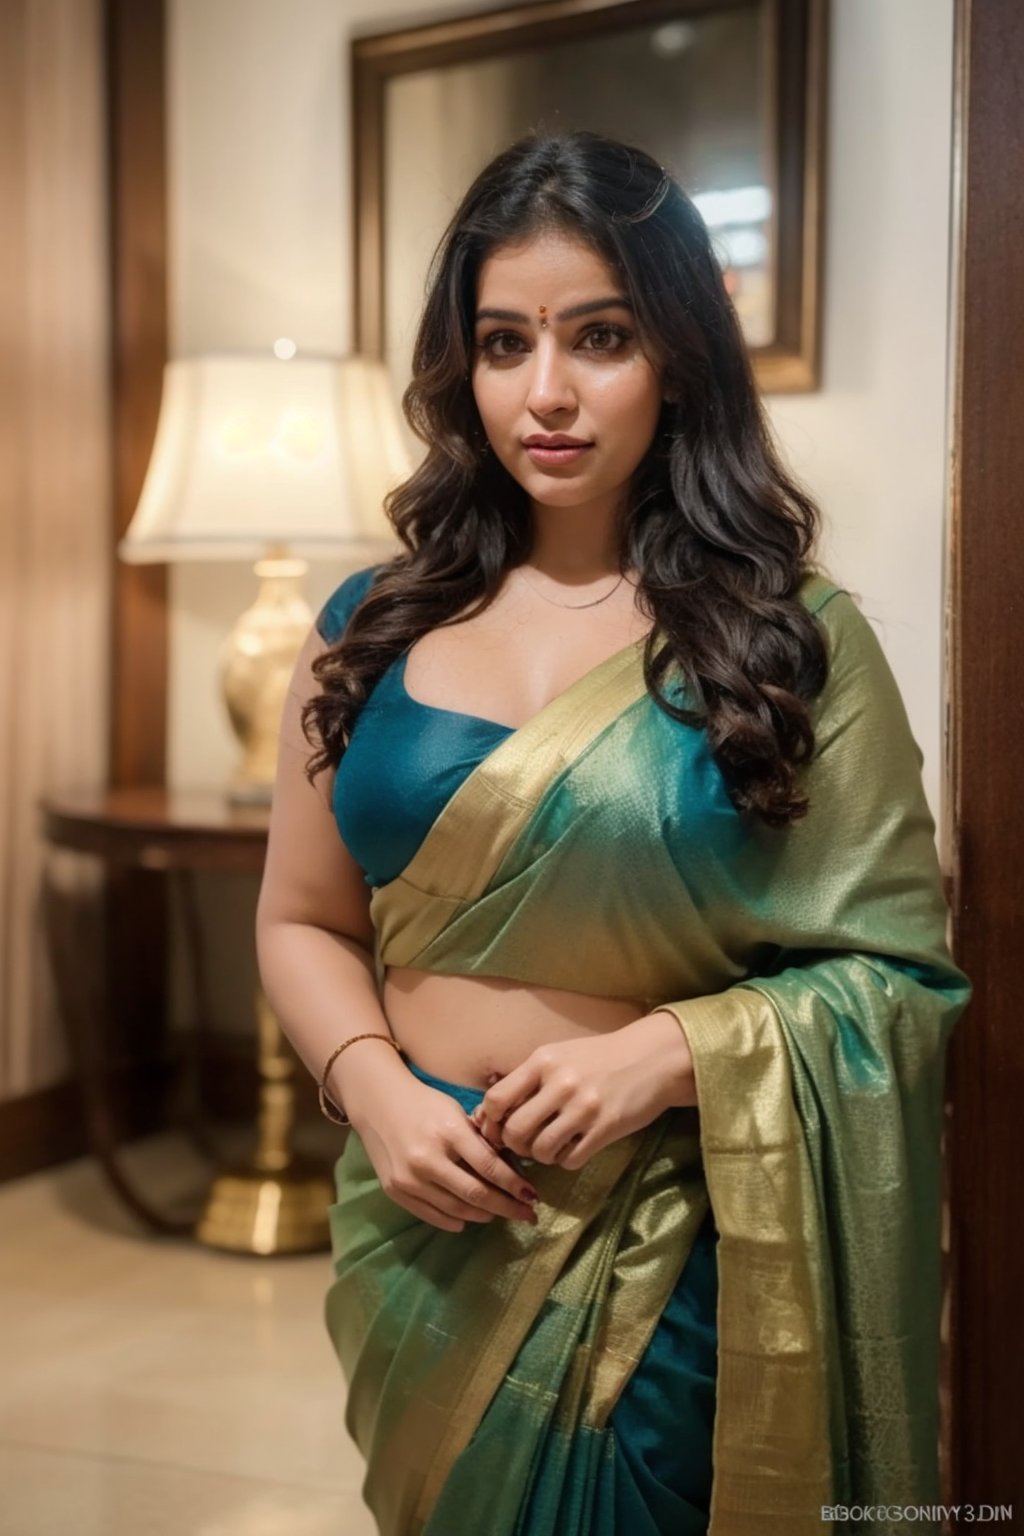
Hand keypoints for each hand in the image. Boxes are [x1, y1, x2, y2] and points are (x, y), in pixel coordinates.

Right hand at [353, 1072, 540, 1233]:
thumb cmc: (425, 1103)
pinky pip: (433, 1216)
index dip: (515, 1186)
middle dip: (507, 1208)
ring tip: (500, 1214)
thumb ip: (479, 1142)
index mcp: (448, 1133)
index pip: (490, 1167)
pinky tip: (471, 1219)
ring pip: (457, 1211)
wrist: (378, 1103)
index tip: (533, 1196)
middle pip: (476, 1195)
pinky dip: (456, 1221)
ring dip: (484, 1216)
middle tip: (527, 1215)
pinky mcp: (396, 1191)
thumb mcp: (456, 1113)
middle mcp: (427, 1159)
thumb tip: (510, 1171)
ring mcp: (409, 1179)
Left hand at [470, 1013, 694, 1171]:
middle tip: (525, 1144)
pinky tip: (573, 1148)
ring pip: (541, 1150)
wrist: (651, 1058)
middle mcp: (560, 1082)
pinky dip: (565, 1160)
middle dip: (514, 1145)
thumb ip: (527, 1080)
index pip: (497, 1099)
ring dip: (541, 1156)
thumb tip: (490, 1113)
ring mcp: (584, 1107)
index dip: (491, 1121)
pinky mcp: (605, 1128)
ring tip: (551, 1147)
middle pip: (515, 1130)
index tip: (498, 1128)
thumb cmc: (599, 1057)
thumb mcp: (559, 1055)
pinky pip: (570, 1159)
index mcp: (543, 1061)